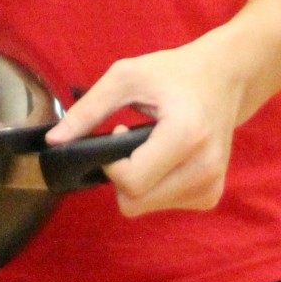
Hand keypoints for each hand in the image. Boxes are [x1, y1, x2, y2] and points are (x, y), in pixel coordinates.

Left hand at [45, 30, 251, 216]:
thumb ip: (88, 110)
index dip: (111, 163)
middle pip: (135, 203)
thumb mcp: (126, 77)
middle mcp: (205, 167)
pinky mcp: (211, 195)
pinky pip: (164, 206)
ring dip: (138, 182)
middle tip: (131, 140)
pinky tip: (164, 159)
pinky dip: (154, 187)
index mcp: (186, 136)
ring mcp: (212, 185)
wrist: (226, 78)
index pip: (130, 182)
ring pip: (147, 208)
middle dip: (121, 176)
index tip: (119, 131)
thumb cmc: (174, 73)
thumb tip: (53, 142)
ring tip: (150, 146)